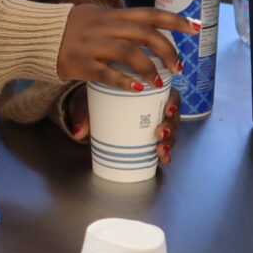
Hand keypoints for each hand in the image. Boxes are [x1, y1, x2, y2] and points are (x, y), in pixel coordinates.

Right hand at [58, 5, 193, 91]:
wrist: (34, 34)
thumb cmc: (68, 30)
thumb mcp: (95, 18)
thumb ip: (118, 24)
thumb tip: (144, 34)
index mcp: (112, 15)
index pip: (150, 13)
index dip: (175, 20)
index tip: (195, 28)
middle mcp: (105, 26)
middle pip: (145, 33)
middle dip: (167, 50)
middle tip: (178, 67)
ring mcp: (92, 44)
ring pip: (128, 52)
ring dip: (148, 68)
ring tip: (157, 82)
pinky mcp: (80, 63)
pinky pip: (106, 73)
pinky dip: (124, 82)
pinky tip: (137, 89)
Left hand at [59, 85, 183, 167]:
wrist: (92, 110)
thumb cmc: (96, 100)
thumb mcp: (88, 103)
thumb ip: (84, 115)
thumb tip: (78, 132)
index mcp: (146, 92)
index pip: (169, 94)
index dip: (174, 103)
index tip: (168, 111)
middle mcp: (154, 107)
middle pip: (173, 116)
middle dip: (171, 126)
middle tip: (160, 133)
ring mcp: (154, 123)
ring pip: (171, 132)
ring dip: (170, 141)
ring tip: (160, 150)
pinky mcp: (150, 138)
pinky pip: (164, 145)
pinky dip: (166, 153)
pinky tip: (164, 160)